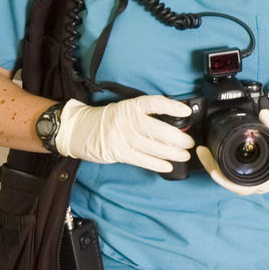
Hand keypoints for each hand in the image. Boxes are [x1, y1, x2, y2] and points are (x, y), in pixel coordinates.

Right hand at [54, 96, 194, 172]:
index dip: (172, 107)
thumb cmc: (107, 120)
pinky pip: (142, 159)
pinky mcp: (118, 152)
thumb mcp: (125, 110)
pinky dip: (157, 164)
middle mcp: (128, 120)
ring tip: (184, 155)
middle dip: (178, 138)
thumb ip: (145, 115)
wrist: (78, 129)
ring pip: (153, 146)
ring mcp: (123, 137)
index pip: (155, 103)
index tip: (186, 111)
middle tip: (189, 143)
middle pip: (159, 130)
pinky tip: (168, 165)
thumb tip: (172, 121)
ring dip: (172, 153)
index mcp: (132, 106)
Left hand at [197, 110, 268, 195]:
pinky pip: (232, 173)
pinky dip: (223, 165)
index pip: (237, 186)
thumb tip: (263, 114)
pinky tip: (215, 153)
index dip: (221, 177)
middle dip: (212, 168)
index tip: (210, 165)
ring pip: (229, 178)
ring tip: (205, 152)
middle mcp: (257, 184)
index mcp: (264, 180)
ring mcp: (253, 180)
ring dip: (215, 166)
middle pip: (228, 182)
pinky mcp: (251, 174)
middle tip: (202, 152)